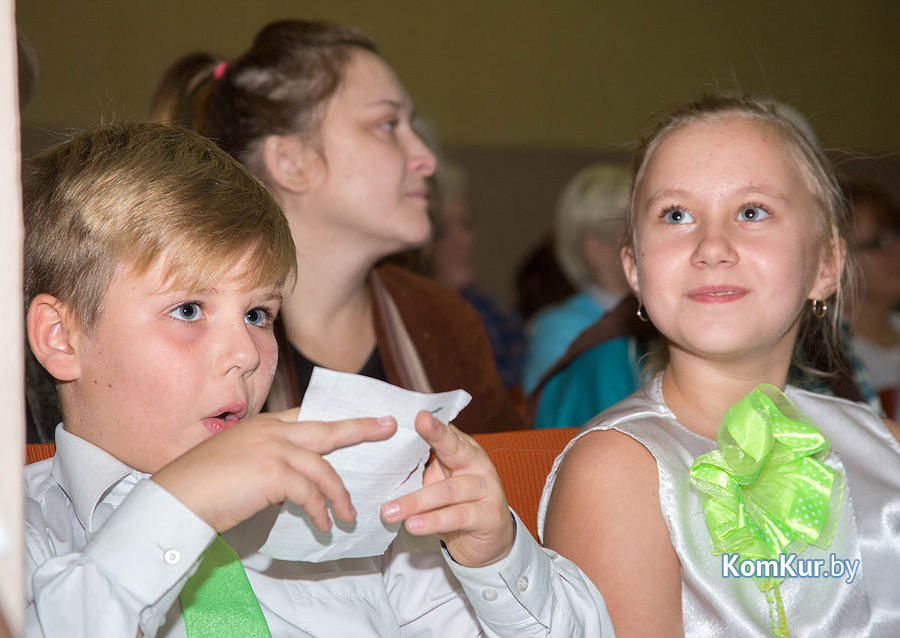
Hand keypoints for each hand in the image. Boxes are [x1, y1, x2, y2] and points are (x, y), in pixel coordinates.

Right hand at [152, 409, 396, 531]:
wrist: (174, 498)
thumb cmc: (200, 485)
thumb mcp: (236, 461)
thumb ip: (265, 460)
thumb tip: (291, 480)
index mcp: (263, 425)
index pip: (308, 415)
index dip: (337, 417)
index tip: (361, 416)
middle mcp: (271, 430)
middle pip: (328, 427)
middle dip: (362, 427)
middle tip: (389, 427)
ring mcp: (272, 448)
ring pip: (322, 467)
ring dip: (339, 494)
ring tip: (348, 515)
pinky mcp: (272, 472)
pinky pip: (310, 492)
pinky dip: (320, 510)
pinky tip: (323, 525)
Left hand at [380, 411, 514, 566]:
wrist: (490, 538)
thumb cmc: (457, 504)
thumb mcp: (439, 481)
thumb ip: (421, 467)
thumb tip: (384, 456)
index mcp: (463, 450)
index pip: (446, 433)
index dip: (433, 425)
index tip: (419, 415)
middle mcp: (478, 464)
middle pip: (455, 449)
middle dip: (436, 436)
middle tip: (414, 427)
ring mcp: (487, 489)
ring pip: (448, 490)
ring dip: (416, 501)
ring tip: (390, 511)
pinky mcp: (489, 516)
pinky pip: (458, 517)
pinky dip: (433, 521)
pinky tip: (413, 525)